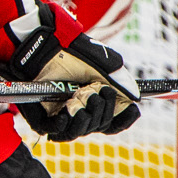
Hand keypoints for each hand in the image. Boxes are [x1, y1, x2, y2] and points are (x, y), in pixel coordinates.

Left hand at [0, 5, 140, 140]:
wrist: (44, 45)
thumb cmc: (71, 52)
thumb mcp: (103, 64)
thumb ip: (120, 80)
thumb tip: (135, 99)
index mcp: (96, 101)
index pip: (114, 122)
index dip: (124, 119)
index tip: (132, 109)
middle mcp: (81, 112)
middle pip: (100, 126)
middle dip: (103, 109)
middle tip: (97, 90)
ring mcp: (62, 117)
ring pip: (81, 131)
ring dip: (86, 116)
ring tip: (81, 96)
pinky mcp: (42, 119)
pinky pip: (58, 132)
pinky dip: (66, 123)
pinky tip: (69, 109)